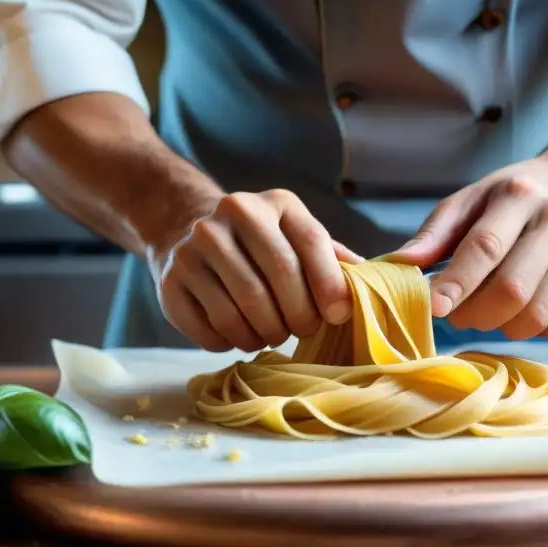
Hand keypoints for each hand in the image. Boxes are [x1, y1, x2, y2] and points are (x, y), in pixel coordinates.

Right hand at [147, 189, 362, 351]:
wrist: (186, 231)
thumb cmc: (262, 244)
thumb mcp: (298, 235)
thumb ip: (335, 258)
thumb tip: (377, 283)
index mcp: (276, 203)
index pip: (310, 242)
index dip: (329, 283)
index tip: (339, 315)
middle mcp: (232, 214)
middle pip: (277, 279)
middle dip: (298, 317)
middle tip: (303, 331)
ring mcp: (195, 247)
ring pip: (243, 311)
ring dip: (265, 335)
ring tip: (272, 334)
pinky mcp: (170, 281)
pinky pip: (211, 330)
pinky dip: (233, 343)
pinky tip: (241, 335)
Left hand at [391, 138, 547, 339]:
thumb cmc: (516, 195)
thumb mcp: (474, 198)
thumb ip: (436, 233)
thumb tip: (398, 266)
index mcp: (518, 195)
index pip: (485, 246)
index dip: (457, 282)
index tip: (434, 307)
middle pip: (511, 289)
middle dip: (474, 313)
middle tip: (457, 314)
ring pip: (534, 315)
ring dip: (501, 327)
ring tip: (488, 311)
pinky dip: (530, 329)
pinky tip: (520, 309)